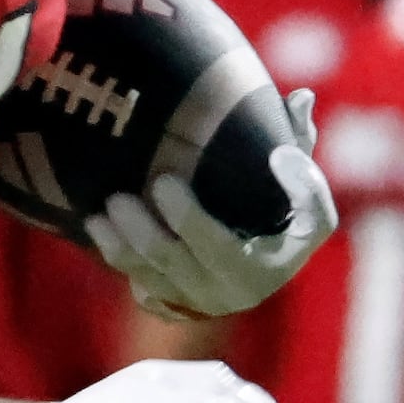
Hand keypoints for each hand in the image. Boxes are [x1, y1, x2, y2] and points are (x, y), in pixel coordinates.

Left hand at [86, 92, 337, 318]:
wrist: (268, 249)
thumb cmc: (289, 205)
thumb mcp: (305, 179)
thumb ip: (300, 140)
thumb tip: (301, 98)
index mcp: (267, 268)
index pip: (218, 246)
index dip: (187, 218)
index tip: (162, 179)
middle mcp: (233, 294)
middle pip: (174, 263)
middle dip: (141, 231)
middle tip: (117, 197)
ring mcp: (202, 303)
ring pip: (150, 279)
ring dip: (120, 246)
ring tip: (98, 214)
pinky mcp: (179, 305)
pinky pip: (143, 289)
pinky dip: (121, 261)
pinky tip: (100, 233)